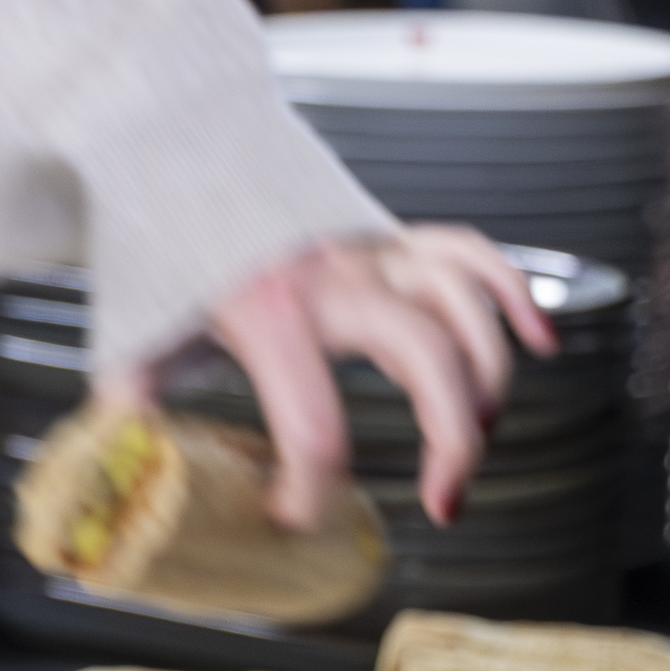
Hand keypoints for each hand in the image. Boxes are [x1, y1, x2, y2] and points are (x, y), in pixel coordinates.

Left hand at [164, 229, 556, 528]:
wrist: (176, 156)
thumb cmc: (162, 247)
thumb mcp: (133, 334)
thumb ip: (134, 404)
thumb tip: (131, 461)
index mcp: (269, 314)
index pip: (314, 422)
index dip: (313, 489)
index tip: (295, 515)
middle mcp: (336, 278)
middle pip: (429, 358)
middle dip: (454, 439)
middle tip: (444, 499)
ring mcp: (371, 252)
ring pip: (466, 310)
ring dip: (488, 382)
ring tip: (475, 439)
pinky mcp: (390, 237)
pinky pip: (472, 253)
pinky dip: (514, 295)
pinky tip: (538, 342)